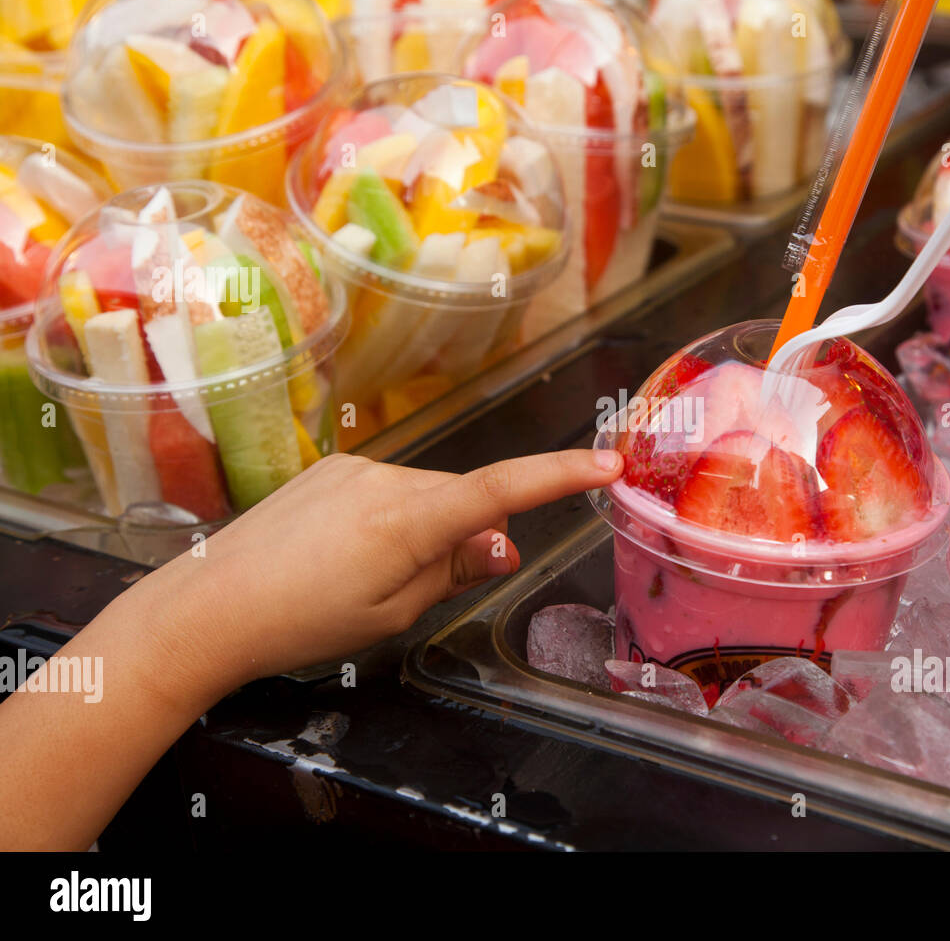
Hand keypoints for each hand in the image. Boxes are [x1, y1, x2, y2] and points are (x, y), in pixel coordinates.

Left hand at [130, 449, 622, 701]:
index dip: (560, 474)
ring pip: (425, 495)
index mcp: (409, 519)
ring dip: (424, 529)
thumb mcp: (392, 613)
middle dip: (466, 536)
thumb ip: (453, 571)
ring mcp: (354, 469)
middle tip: (427, 590)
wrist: (206, 606)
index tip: (608, 463)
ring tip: (367, 579)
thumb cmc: (301, 622)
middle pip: (463, 499)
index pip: (503, 490)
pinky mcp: (329, 470)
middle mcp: (387, 478)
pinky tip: (344, 556)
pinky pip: (387, 490)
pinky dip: (390, 519)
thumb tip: (504, 545)